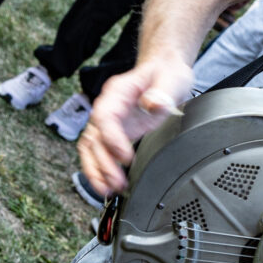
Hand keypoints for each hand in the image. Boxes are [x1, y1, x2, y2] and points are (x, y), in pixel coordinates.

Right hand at [77, 60, 192, 195]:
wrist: (164, 72)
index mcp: (117, 92)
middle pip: (94, 138)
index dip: (112, 139)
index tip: (126, 156)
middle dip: (103, 163)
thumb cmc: (165, 74)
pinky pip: (99, 153)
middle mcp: (107, 108)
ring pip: (91, 149)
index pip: (105, 117)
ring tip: (108, 190)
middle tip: (117, 182)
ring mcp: (109, 122)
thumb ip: (162, 92)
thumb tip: (153, 104)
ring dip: (97, 171)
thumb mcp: (171, 79)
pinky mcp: (115, 133)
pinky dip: (100, 170)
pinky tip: (108, 184)